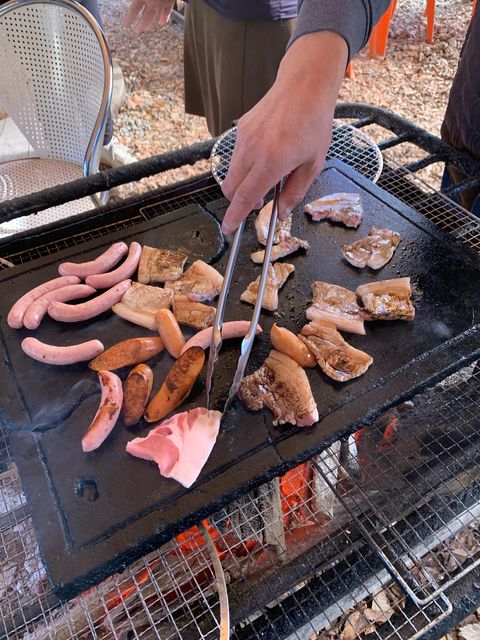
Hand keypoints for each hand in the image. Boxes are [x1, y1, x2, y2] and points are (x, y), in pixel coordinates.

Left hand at [124, 0, 174, 32]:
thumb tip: (131, 0)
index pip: (133, 11)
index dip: (129, 19)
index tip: (126, 25)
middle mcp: (152, 4)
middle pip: (145, 18)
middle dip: (141, 25)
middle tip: (137, 30)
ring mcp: (162, 4)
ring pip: (156, 18)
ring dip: (151, 24)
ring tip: (147, 28)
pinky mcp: (170, 2)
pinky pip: (167, 13)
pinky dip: (164, 18)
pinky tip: (162, 23)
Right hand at [221, 32, 348, 234]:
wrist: (304, 85)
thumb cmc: (314, 123)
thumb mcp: (314, 163)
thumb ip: (295, 191)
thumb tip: (281, 211)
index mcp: (272, 162)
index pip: (245, 197)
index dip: (235, 216)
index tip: (228, 228)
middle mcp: (253, 151)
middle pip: (231, 189)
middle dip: (239, 201)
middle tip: (259, 200)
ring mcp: (243, 138)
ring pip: (232, 173)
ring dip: (243, 182)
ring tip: (268, 172)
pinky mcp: (240, 129)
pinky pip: (236, 156)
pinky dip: (245, 164)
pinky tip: (266, 153)